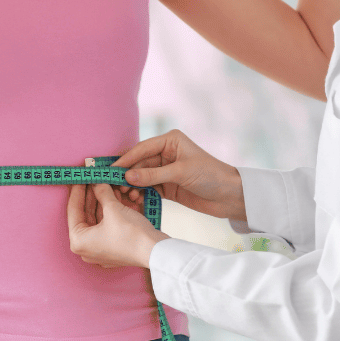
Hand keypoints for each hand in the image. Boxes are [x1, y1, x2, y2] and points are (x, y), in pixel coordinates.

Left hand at [67, 182, 168, 268]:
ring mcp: (99, 249)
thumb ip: (101, 192)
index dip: (77, 189)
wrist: (155, 251)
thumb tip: (96, 181)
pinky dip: (108, 211)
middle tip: (92, 178)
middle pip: (85, 214)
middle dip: (91, 195)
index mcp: (78, 241)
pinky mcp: (112, 248)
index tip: (80, 175)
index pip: (73, 209)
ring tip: (104, 184)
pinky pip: (105, 225)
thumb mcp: (112, 208)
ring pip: (96, 219)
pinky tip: (113, 196)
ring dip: (101, 201)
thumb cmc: (131, 235)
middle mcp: (86, 248)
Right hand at [113, 128, 246, 222]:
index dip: (126, 160)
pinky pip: (148, 188)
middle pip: (139, 163)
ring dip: (133, 186)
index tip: (110, 170)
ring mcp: (165, 170)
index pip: (142, 149)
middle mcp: (166, 153)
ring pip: (142, 176)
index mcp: (170, 141)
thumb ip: (153, 175)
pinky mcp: (167, 186)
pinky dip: (140, 193)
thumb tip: (127, 176)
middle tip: (114, 186)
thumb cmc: (210, 176)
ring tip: (126, 196)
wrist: (229, 196)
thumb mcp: (180, 173)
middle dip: (127, 175)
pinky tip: (134, 200)